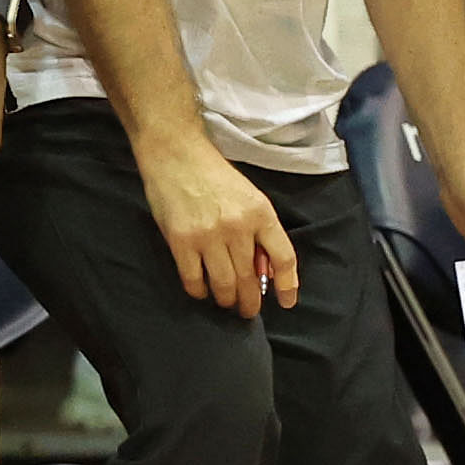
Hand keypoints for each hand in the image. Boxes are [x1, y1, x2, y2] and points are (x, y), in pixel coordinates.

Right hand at [139, 129, 296, 315]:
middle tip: (247, 310)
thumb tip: (264, 270)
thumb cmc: (214, 175)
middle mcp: (238, 227)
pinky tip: (200, 290)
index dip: (288, 286)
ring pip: (224, 284)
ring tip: (224, 302)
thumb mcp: (249, 197)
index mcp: (261, 213)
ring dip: (225, 300)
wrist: (176, 154)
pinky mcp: (180, 240)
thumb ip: (259, 231)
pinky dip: (199, 291)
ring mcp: (208, 235)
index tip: (286, 303)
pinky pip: (193, 279)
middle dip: (249, 301)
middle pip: (250, 278)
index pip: (284, 259)